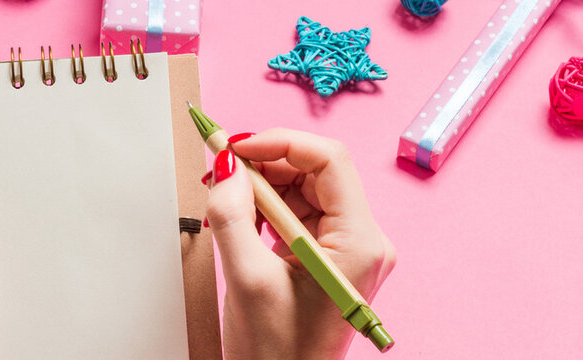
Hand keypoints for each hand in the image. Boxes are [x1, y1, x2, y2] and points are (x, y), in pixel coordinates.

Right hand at [205, 129, 395, 359]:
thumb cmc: (278, 351)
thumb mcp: (247, 278)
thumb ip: (232, 215)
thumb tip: (226, 166)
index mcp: (359, 242)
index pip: (329, 160)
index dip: (280, 142)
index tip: (237, 146)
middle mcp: (362, 240)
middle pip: (314, 171)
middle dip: (264, 164)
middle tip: (220, 169)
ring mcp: (345, 247)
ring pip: (301, 188)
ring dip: (260, 186)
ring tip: (223, 197)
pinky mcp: (325, 255)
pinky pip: (295, 212)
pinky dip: (263, 207)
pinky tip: (239, 217)